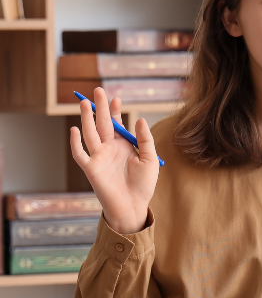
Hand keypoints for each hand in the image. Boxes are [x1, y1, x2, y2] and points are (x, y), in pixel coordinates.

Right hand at [69, 87, 159, 234]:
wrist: (134, 206)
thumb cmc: (144, 184)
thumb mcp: (150, 159)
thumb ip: (145, 140)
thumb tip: (140, 120)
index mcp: (123, 145)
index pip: (116, 123)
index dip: (115, 111)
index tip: (115, 98)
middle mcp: (109, 149)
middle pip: (102, 124)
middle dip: (99, 108)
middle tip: (98, 91)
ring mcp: (98, 157)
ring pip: (90, 134)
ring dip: (86, 119)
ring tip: (84, 103)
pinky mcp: (90, 169)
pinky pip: (80, 154)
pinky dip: (75, 142)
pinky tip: (75, 129)